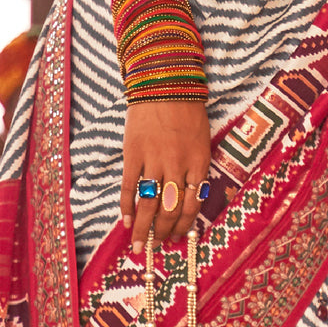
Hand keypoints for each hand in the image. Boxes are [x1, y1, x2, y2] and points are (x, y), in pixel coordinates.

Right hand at [121, 100, 210, 254]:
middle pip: (170, 209)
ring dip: (142, 228)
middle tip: (157, 245)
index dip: (184, 226)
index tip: (179, 238)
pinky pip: (129, 187)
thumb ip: (196, 170)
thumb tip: (188, 202)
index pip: (193, 205)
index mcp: (199, 163)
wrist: (164, 81)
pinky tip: (125, 221)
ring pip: (149, 204)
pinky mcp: (133, 153)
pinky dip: (126, 206)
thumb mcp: (202, 142)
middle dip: (163, 232)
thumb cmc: (187, 112)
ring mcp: (154, 160)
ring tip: (138, 245)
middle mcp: (177, 165)